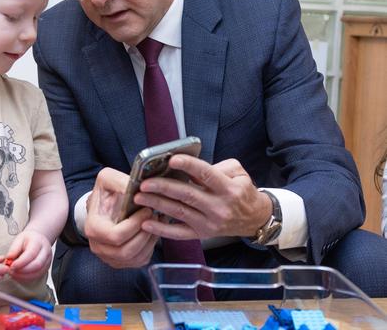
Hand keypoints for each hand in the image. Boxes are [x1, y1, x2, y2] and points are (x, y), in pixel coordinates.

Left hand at [4, 230, 51, 281]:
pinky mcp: (46, 268)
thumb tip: (9, 258)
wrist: (38, 240)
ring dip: (23, 276)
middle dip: (22, 271)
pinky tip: (18, 276)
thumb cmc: (28, 240)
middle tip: (11, 271)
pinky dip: (26, 278)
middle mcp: (46, 252)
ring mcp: (48, 261)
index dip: (21, 262)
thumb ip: (14, 249)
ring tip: (13, 273)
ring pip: (38, 273)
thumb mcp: (19, 239)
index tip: (11, 266)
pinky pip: (37, 276)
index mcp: (39, 242)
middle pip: (37, 265)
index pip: (31, 253)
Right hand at [84, 168, 159, 268]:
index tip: (146, 209)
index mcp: (93, 228)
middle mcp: (98, 246)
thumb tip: (135, 190)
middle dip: (145, 233)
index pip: (116, 236)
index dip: (135, 225)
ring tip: (156, 222)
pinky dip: (150, 246)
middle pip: (126, 250)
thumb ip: (119, 181)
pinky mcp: (121, 261)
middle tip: (155, 215)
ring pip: (136, 258)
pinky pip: (140, 261)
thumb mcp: (108, 178)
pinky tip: (153, 230)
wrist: (103, 206)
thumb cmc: (105, 192)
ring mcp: (109, 257)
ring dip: (150, 240)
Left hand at [135, 155, 271, 240]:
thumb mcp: (237, 173)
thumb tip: (188, 165)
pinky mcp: (201, 234)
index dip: (189, 166)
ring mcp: (209, 223)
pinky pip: (179, 233)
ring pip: (179, 212)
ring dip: (157, 204)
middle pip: (187, 195)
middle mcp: (218, 208)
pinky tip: (146, 223)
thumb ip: (216, 166)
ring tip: (139, 197)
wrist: (254, 219)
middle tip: (145, 182)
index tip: (172, 159)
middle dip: (163, 187)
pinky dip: (161, 229)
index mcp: (228, 189)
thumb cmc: (241, 191)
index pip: (207, 175)